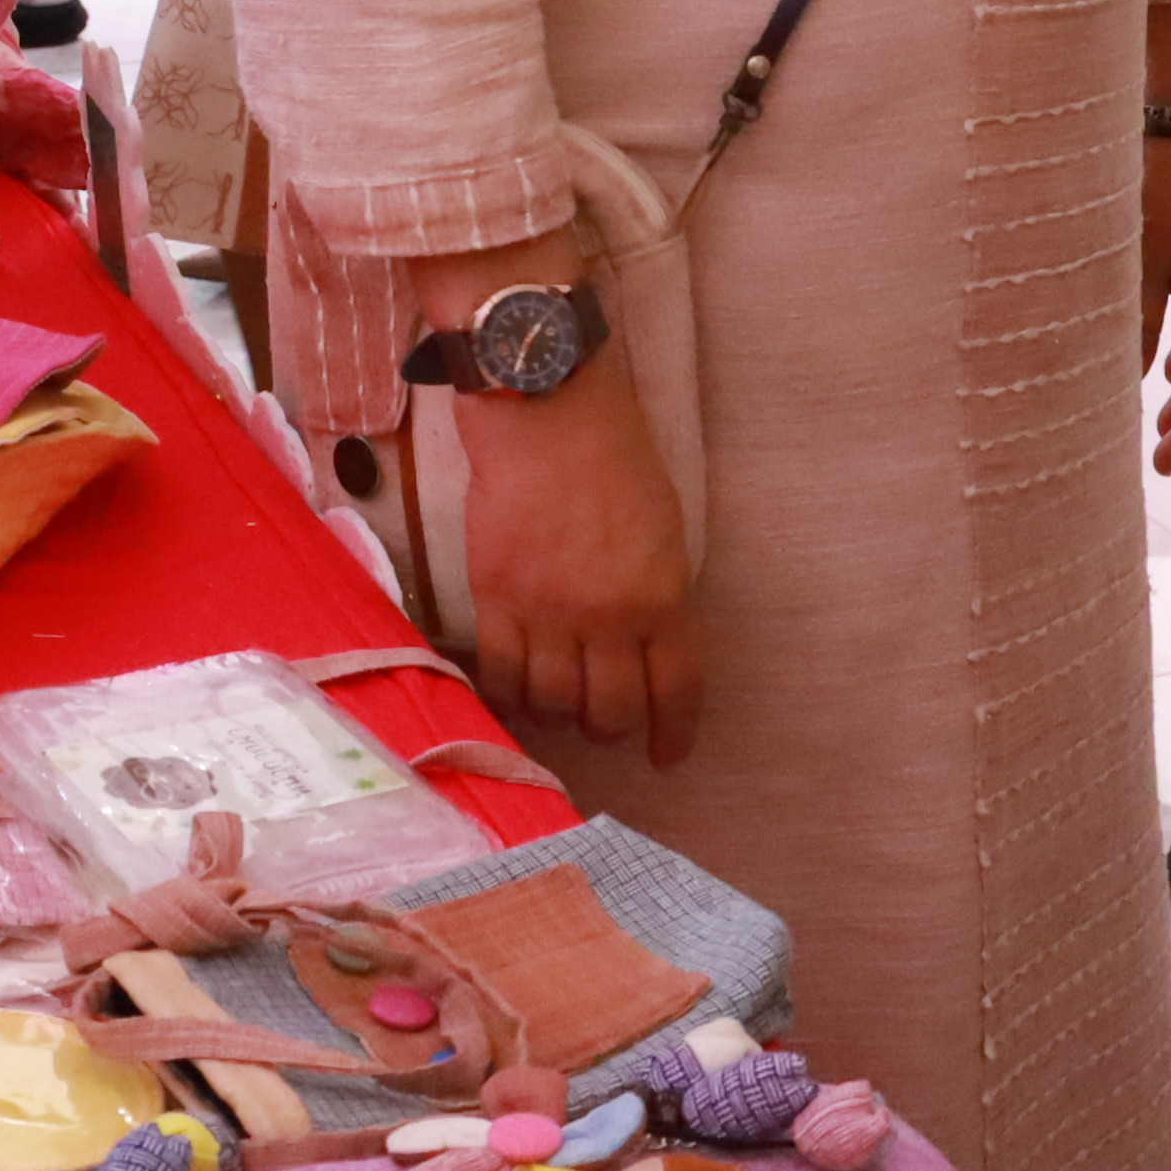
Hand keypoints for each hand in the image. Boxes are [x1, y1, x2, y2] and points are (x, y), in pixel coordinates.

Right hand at [458, 357, 700, 769]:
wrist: (546, 415)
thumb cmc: (616, 459)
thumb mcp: (665, 533)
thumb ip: (659, 597)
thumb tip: (646, 651)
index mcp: (662, 598)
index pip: (675, 691)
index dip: (672, 734)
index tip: (667, 756)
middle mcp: (607, 617)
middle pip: (609, 711)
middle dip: (610, 727)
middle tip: (603, 719)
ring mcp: (547, 612)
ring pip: (553, 702)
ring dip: (559, 715)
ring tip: (557, 702)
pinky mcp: (495, 599)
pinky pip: (501, 675)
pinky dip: (509, 696)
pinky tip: (515, 692)